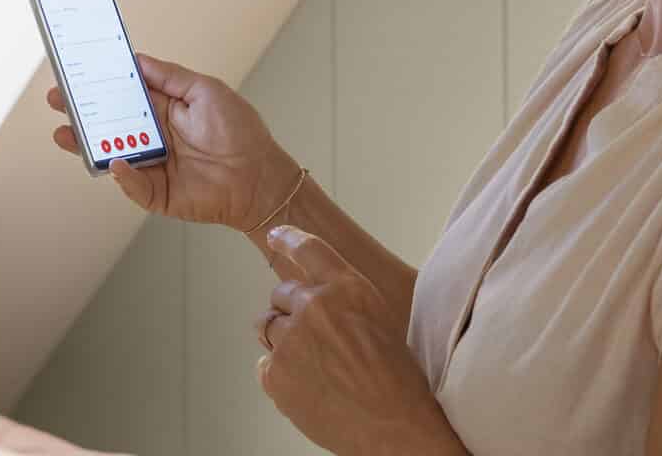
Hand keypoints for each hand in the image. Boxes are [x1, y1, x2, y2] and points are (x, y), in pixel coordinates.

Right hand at [46, 51, 298, 231]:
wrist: (260, 177)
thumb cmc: (240, 131)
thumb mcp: (205, 90)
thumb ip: (169, 76)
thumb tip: (137, 59)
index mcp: (164, 110)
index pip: (124, 96)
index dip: (101, 86)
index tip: (77, 73)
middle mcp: (154, 137)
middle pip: (109, 125)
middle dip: (81, 114)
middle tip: (57, 101)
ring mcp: (152, 166)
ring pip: (111, 155)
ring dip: (86, 146)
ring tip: (64, 134)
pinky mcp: (157, 194)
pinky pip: (133, 184)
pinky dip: (122, 175)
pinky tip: (114, 161)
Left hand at [255, 226, 464, 455]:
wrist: (395, 426)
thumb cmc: (396, 378)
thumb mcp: (377, 318)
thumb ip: (342, 298)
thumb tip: (311, 294)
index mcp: (346, 287)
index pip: (308, 248)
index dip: (288, 238)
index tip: (275, 236)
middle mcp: (314, 306)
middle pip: (281, 293)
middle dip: (292, 311)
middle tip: (317, 340)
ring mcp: (290, 340)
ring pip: (267, 326)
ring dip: (282, 340)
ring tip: (314, 365)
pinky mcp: (275, 373)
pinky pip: (265, 363)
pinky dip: (281, 374)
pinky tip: (310, 387)